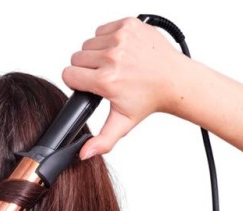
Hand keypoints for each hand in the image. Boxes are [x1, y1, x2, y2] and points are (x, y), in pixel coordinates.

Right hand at [62, 16, 187, 158]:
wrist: (173, 79)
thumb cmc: (149, 100)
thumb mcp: (123, 124)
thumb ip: (101, 141)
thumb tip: (84, 153)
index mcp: (107, 80)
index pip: (69, 74)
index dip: (76, 82)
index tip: (89, 86)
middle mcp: (112, 56)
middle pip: (77, 57)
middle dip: (86, 68)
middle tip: (105, 77)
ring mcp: (120, 38)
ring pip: (89, 43)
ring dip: (97, 53)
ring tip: (114, 65)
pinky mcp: (128, 24)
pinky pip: (103, 29)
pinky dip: (108, 39)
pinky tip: (121, 52)